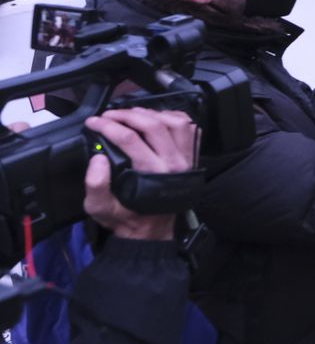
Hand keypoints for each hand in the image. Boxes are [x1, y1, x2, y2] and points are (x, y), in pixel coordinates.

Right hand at [82, 109, 199, 241]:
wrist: (150, 230)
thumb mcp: (100, 207)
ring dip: (152, 113)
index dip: (108, 126)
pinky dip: (175, 118)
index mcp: (151, 174)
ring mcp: (186, 159)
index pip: (129, 139)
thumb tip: (98, 158)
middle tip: (109, 115)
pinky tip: (156, 118)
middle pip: (154, 125)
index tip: (93, 122)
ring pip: (176, 123)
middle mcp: (173, 164)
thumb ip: (95, 184)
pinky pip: (190, 129)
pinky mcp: (191, 158)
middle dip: (128, 115)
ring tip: (131, 114)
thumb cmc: (125, 217)